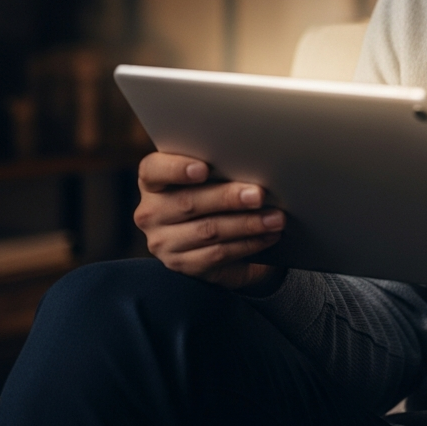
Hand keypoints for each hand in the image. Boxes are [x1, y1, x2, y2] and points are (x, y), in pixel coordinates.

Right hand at [134, 152, 285, 291]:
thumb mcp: (210, 174)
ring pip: (208, 231)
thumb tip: (254, 161)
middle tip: (259, 195)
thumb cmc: (213, 189)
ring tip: (275, 218)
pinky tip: (268, 236)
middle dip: (228, 198)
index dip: (177, 168)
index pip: (154, 170)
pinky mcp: (182, 265)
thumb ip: (220, 166)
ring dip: (247, 224)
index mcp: (153, 181)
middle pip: (189, 202)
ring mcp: (163, 242)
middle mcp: (151, 212)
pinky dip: (248, 244)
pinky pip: (217, 254)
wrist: (211, 234)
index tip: (203, 169)